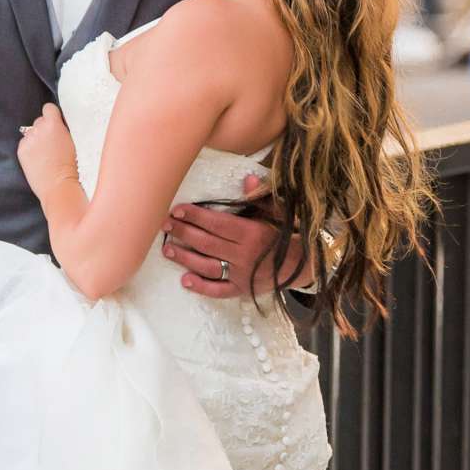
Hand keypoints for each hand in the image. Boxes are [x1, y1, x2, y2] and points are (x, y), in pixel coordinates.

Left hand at [17, 102, 77, 200]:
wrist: (58, 185)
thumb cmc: (71, 166)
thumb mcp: (73, 141)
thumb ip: (63, 130)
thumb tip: (58, 126)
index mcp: (54, 124)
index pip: (48, 108)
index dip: (52, 115)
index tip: (55, 123)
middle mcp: (39, 128)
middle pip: (39, 121)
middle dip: (44, 129)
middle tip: (52, 143)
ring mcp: (28, 139)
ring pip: (31, 133)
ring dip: (36, 139)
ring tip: (45, 154)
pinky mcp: (21, 150)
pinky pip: (25, 144)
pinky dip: (30, 149)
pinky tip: (38, 160)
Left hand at [163, 173, 307, 299]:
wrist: (304, 265)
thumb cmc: (286, 234)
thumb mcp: (279, 211)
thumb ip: (261, 196)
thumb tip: (247, 179)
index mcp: (252, 232)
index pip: (217, 223)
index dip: (195, 216)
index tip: (177, 209)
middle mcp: (245, 254)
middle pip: (207, 243)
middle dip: (183, 232)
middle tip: (165, 225)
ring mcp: (243, 274)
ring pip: (208, 266)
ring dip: (185, 258)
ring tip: (167, 249)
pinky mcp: (242, 289)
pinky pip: (219, 290)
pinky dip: (202, 287)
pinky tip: (185, 280)